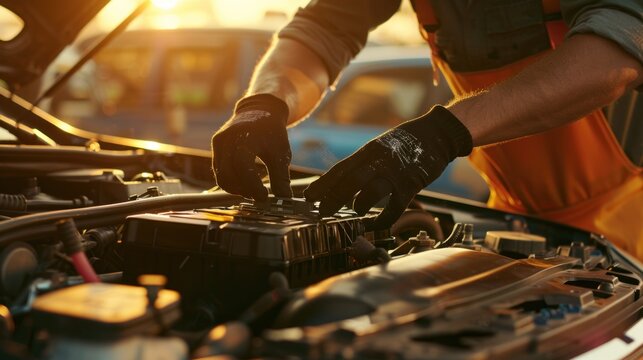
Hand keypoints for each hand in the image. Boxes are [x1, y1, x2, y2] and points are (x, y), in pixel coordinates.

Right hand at [212, 94, 291, 200]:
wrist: (260, 110)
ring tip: (254, 190)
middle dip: (243, 190)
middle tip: (259, 197)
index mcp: (244, 137)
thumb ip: (281, 177)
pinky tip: (246, 182)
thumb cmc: (272, 132)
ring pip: (221, 175)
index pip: (242, 167)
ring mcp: (219, 142)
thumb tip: (284, 199)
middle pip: (227, 175)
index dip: (252, 186)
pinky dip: (232, 180)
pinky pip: (219, 170)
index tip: (264, 197)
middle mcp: (227, 139)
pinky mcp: (216, 146)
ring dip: (236, 188)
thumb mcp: (281, 153)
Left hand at [304, 106, 471, 228]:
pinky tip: (375, 226)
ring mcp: (394, 173)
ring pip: (370, 192)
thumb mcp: (380, 147)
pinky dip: (383, 220)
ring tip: (354, 212)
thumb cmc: (404, 143)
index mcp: (367, 152)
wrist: (436, 133)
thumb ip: (364, 163)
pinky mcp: (411, 184)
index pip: (340, 169)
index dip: (322, 184)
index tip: (308, 197)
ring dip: (359, 205)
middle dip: (332, 198)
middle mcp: (378, 161)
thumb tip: (342, 182)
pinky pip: (394, 207)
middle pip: (349, 181)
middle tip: (321, 213)